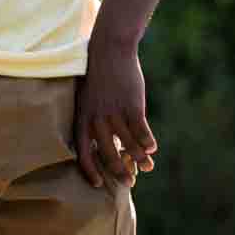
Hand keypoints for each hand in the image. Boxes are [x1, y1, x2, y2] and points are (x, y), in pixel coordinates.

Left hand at [73, 39, 156, 187]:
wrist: (109, 50)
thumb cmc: (98, 77)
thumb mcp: (88, 99)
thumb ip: (94, 121)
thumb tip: (107, 143)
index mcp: (83, 117)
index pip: (82, 151)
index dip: (89, 170)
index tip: (97, 185)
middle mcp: (97, 117)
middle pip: (107, 153)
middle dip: (118, 171)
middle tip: (129, 182)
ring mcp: (115, 111)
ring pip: (128, 144)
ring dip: (139, 158)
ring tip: (148, 167)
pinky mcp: (132, 104)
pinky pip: (141, 130)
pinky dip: (148, 142)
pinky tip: (152, 148)